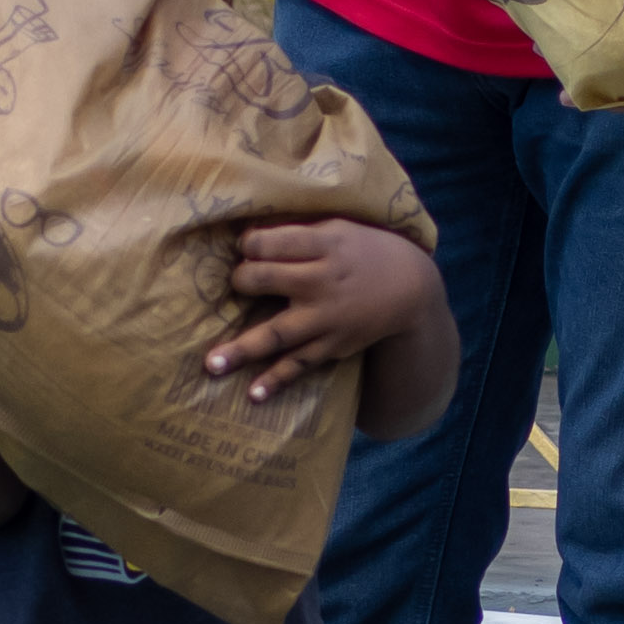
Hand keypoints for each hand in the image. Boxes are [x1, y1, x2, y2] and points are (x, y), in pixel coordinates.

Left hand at [197, 214, 435, 406]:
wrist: (412, 287)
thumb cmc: (365, 250)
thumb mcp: (338, 228)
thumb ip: (298, 235)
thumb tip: (246, 240)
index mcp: (324, 245)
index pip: (270, 242)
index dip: (249, 244)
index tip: (247, 246)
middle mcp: (323, 281)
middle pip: (265, 280)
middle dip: (242, 280)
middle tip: (239, 283)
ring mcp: (327, 318)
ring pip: (277, 332)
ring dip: (242, 348)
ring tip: (211, 364)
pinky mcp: (333, 345)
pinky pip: (299, 364)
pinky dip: (277, 380)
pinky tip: (253, 394)